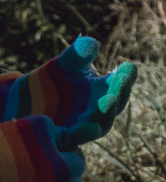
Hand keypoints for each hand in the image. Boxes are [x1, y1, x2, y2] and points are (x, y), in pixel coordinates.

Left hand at [1, 36, 136, 131]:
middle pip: (117, 102)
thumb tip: (89, 43)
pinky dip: (86, 132)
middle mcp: (100, 108)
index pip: (121, 81)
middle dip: (120, 90)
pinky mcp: (68, 137)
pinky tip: (90, 126)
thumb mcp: (61, 67)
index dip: (127, 75)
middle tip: (122, 79)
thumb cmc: (47, 83)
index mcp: (103, 88)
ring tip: (110, 98)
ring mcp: (86, 124)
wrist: (22, 106)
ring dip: (108, 112)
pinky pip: (80, 137)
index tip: (128, 65)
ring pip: (103, 122)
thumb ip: (76, 56)